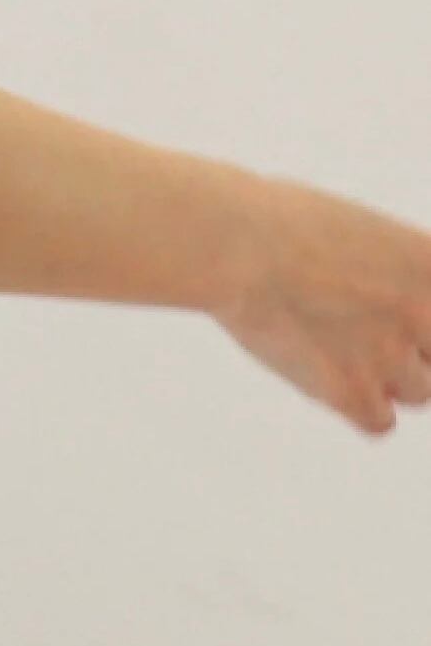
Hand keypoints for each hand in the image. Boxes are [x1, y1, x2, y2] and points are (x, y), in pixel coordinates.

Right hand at [212, 175, 430, 437]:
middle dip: (411, 351)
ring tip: (329, 346)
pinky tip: (325, 377)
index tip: (392, 319)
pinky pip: (378, 422)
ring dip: (381, 377)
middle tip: (363, 332)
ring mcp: (390, 354)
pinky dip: (358, 407)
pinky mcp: (349, 390)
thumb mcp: (356, 229)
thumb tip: (373, 307)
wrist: (233, 245)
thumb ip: (385, 271)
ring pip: (416, 392)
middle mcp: (424, 312)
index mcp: (429, 261)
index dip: (418, 323)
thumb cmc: (273, 223)